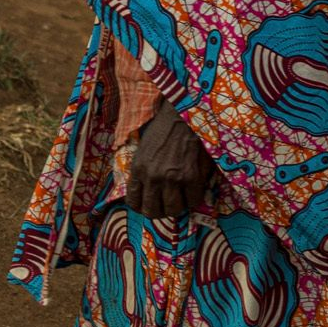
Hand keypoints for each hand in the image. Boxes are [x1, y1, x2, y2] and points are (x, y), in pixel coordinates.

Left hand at [126, 100, 212, 223]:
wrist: (183, 114)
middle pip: (152, 212)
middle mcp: (152, 177)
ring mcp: (172, 178)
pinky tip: (193, 190)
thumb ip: (141, 171)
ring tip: (181, 198)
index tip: (150, 204)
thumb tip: (145, 192)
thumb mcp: (143, 150)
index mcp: (138, 169)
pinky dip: (194, 199)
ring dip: (178, 207)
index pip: (134, 202)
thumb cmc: (163, 129)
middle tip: (167, 204)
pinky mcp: (191, 177)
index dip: (142, 207)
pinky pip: (192, 201)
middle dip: (160, 211)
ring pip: (173, 210)